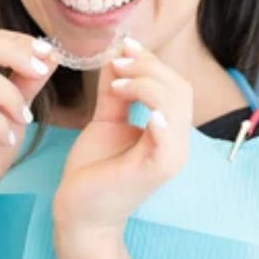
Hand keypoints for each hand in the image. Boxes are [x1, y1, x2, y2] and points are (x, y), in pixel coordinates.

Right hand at [0, 29, 58, 212]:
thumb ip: (29, 81)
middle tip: (41, 72)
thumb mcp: (17, 107)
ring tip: (23, 120)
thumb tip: (52, 53)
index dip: (19, 41)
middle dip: (17, 56)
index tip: (49, 52)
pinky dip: (0, 124)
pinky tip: (8, 138)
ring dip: (11, 98)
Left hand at [54, 37, 192, 235]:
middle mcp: (176, 143)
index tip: (123, 46)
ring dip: (147, 84)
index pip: (174, 84)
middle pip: (179, 88)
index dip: (151, 60)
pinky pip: (168, 141)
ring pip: (176, 105)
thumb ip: (115, 92)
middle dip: (149, 67)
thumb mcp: (105, 120)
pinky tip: (142, 106)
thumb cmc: (93, 170)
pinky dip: (160, 119)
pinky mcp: (155, 170)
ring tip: (118, 83)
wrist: (79, 211)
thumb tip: (117, 56)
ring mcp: (169, 157)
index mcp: (168, 130)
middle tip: (117, 63)